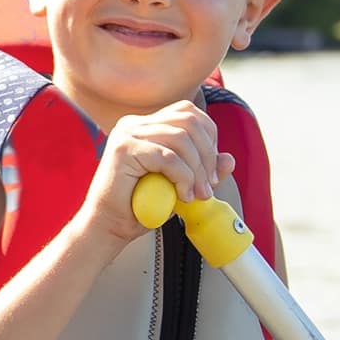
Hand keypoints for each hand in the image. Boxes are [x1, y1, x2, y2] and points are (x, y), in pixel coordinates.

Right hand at [80, 101, 232, 245]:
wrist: (109, 226)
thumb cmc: (140, 207)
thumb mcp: (179, 185)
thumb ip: (202, 170)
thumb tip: (229, 159)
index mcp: (145, 125)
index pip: (188, 113)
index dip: (209, 137)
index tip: (211, 171)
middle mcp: (134, 123)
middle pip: (189, 121)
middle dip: (207, 155)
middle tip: (208, 186)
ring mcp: (127, 134)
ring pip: (181, 139)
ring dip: (197, 170)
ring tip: (196, 194)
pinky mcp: (124, 149)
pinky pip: (168, 157)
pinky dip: (183, 177)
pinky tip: (182, 195)